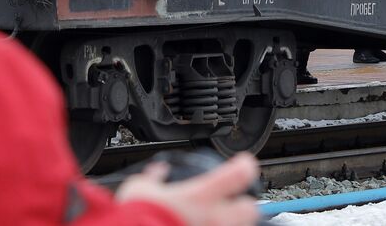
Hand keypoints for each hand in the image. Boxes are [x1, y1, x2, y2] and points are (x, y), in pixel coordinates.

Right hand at [116, 153, 260, 225]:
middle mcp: (213, 218)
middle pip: (249, 210)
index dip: (244, 167)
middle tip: (232, 204)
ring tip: (216, 221)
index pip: (240, 174)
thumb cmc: (136, 218)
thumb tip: (157, 173)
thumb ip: (153, 179)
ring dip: (230, 224)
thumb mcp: (139, 190)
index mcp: (200, 195)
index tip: (242, 165)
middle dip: (244, 207)